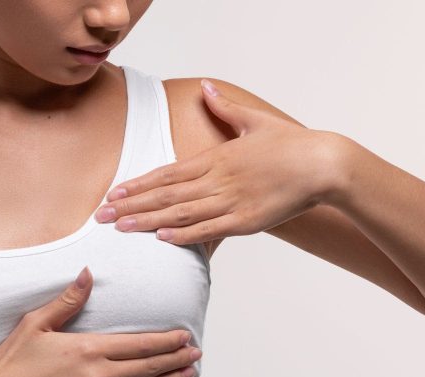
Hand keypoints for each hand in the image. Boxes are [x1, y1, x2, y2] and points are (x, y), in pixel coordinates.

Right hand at [0, 267, 202, 376]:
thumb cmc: (12, 360)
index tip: (184, 336)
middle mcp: (97, 376)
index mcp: (88, 348)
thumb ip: (68, 301)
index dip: (166, 341)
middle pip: (147, 366)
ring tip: (189, 373)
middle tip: (196, 353)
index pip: (139, 344)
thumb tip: (88, 273)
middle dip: (175, 358)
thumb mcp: (36, 323)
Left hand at [93, 78, 345, 247]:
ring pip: (181, 213)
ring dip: (149, 222)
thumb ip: (226, 108)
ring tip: (121, 228)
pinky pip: (210, 230)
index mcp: (216, 157)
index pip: (167, 173)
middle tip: (101, 216)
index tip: (113, 193)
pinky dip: (185, 235)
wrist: (323, 164)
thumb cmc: (291, 144)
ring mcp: (232, 201)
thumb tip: (206, 88)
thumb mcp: (255, 121)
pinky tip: (163, 239)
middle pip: (166, 195)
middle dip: (131, 206)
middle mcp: (218, 179)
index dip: (138, 184)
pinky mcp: (247, 221)